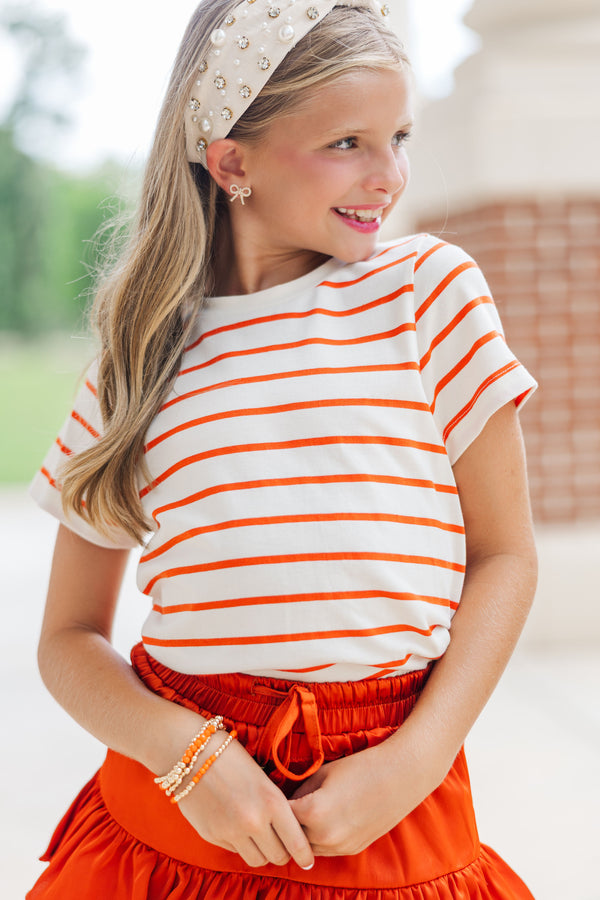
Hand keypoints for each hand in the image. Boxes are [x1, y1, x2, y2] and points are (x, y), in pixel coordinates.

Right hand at [178, 733, 314, 869]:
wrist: (191, 753)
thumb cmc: (231, 756)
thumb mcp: (262, 777)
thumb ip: (274, 806)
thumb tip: (287, 830)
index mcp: (272, 802)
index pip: (297, 843)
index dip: (305, 856)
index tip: (308, 861)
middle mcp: (254, 821)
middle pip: (278, 857)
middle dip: (283, 852)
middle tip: (282, 843)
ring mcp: (231, 832)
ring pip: (257, 861)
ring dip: (262, 852)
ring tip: (260, 838)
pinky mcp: (212, 836)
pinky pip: (235, 851)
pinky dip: (240, 844)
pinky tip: (237, 825)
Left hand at [289, 738, 438, 856]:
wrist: (400, 777)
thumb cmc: (359, 768)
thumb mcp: (322, 773)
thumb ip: (300, 792)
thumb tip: (286, 803)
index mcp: (313, 813)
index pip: (280, 817)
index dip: (276, 805)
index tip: (273, 797)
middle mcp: (325, 836)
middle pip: (291, 836)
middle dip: (287, 823)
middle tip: (287, 807)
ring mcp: (340, 847)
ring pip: (308, 847)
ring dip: (303, 834)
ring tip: (307, 812)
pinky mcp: (353, 849)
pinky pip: (326, 849)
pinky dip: (320, 838)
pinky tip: (326, 818)